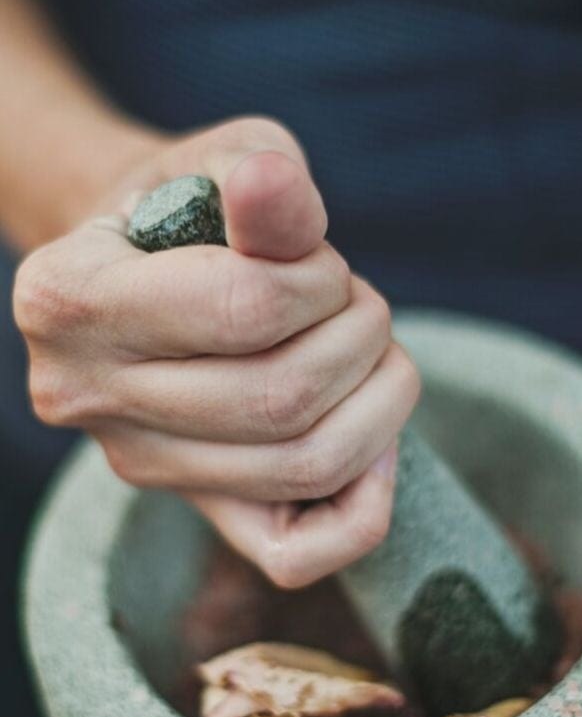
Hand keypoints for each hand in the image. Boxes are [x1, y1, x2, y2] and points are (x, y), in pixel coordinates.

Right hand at [13, 117, 419, 586]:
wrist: (148, 271)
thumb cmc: (191, 211)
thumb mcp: (221, 163)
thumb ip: (255, 177)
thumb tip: (272, 183)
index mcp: (67, 297)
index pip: (244, 309)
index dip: (321, 281)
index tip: (321, 262)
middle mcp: (83, 395)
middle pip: (281, 400)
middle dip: (360, 337)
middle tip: (357, 304)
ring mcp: (136, 462)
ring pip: (303, 466)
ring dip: (379, 400)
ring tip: (369, 351)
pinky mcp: (193, 507)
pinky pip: (294, 553)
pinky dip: (365, 506)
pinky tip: (374, 441)